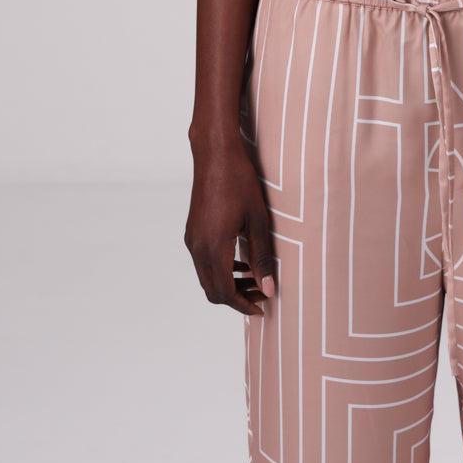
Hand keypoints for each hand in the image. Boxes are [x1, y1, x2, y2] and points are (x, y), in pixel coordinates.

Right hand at [184, 137, 277, 315]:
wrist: (215, 154)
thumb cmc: (240, 182)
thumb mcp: (257, 220)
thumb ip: (263, 257)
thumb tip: (270, 290)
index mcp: (213, 248)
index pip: (226, 293)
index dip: (244, 305)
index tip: (263, 308)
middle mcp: (197, 248)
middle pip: (213, 291)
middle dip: (237, 298)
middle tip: (262, 294)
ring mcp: (192, 240)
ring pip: (207, 277)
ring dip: (229, 284)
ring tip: (255, 278)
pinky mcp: (192, 231)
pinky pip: (203, 262)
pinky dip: (221, 269)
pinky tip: (240, 260)